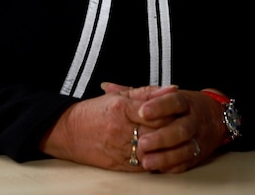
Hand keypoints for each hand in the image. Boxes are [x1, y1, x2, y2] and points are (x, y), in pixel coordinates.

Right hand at [38, 83, 176, 170]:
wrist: (68, 133)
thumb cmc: (94, 112)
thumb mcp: (119, 97)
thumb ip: (147, 92)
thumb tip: (172, 89)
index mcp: (121, 109)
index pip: (156, 112)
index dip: (172, 112)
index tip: (182, 110)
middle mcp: (121, 129)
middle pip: (157, 132)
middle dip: (173, 130)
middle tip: (185, 126)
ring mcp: (120, 149)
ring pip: (153, 151)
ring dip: (167, 148)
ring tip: (177, 142)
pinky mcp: (119, 165)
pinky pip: (144, 165)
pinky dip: (157, 160)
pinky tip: (164, 155)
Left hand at [103, 83, 227, 173]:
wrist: (215, 117)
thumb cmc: (182, 106)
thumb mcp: (163, 94)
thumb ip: (137, 93)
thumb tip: (106, 86)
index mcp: (185, 101)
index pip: (174, 101)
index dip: (159, 106)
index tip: (142, 111)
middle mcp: (194, 120)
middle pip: (181, 128)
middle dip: (162, 136)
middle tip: (141, 142)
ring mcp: (198, 138)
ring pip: (185, 149)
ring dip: (165, 157)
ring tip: (146, 161)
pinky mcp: (199, 155)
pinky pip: (187, 163)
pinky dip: (172, 166)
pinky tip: (158, 169)